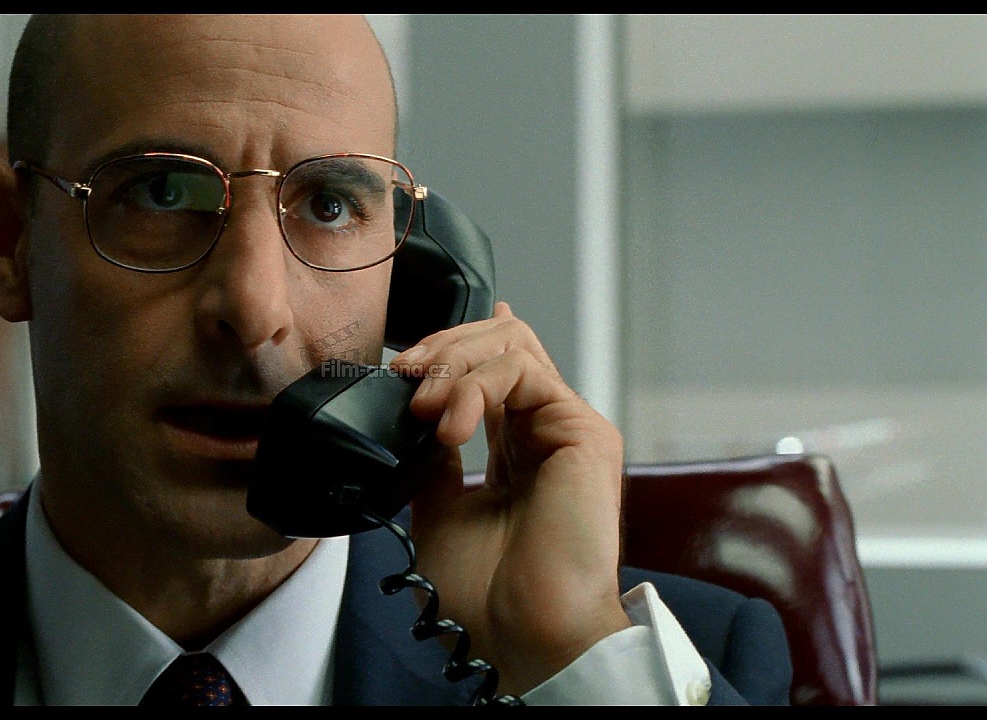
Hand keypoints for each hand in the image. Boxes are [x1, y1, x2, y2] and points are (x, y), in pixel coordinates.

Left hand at [388, 301, 631, 696]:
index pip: (494, 370)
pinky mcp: (583, 431)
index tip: (406, 356)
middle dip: (443, 346)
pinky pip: (522, 371)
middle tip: (403, 374)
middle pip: (503, 343)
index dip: (454, 345)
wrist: (521, 632)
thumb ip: (435, 456)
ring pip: (512, 346)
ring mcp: (565, 428)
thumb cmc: (486, 594)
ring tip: (422, 407)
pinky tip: (448, 425)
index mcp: (516, 451)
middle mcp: (544, 432)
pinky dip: (474, 386)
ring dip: (452, 363)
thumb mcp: (436, 508)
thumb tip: (420, 408)